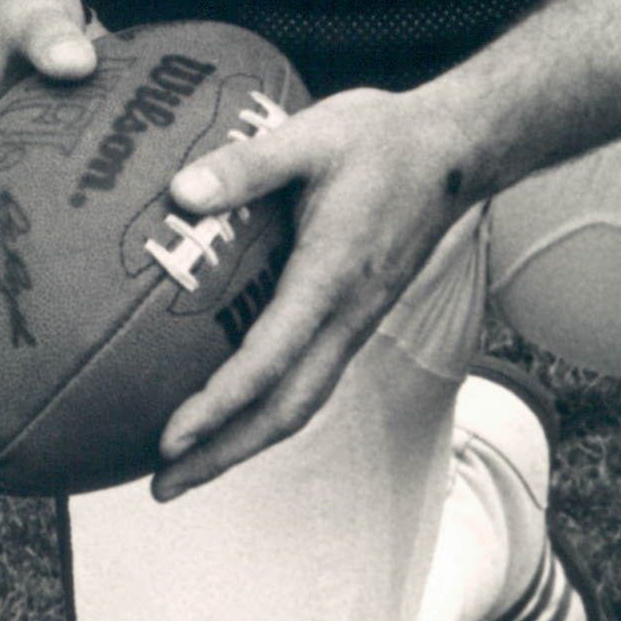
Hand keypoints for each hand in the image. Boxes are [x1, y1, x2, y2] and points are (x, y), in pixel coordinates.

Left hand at [150, 88, 475, 498]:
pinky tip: (232, 412)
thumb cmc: (383, 138)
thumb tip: (179, 194)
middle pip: (286, 410)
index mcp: (331, 275)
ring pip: (301, 402)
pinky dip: (267, 411)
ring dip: (243, 442)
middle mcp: (348, 314)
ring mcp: (357, 321)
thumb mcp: (311, 135)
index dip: (219, 406)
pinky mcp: (357, 316)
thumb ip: (245, 166)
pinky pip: (310, 380)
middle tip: (162, 485)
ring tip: (186, 467)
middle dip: (224, 454)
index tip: (169, 437)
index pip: (270, 359)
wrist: (458, 150)